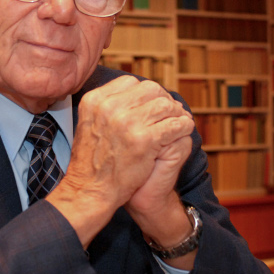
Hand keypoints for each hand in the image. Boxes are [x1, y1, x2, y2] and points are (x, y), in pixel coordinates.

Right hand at [47, 76, 193, 245]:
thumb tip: (133, 90)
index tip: (152, 104)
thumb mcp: (90, 122)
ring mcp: (127, 123)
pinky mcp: (144, 141)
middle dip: (163, 100)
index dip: (146, 92)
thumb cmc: (93, 160)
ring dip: (176, 113)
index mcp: (95, 100)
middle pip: (150, 89)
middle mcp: (109, 107)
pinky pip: (174, 125)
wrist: (90, 191)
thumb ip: (108, 105)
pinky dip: (183, 126)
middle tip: (170, 112)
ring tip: (179, 121)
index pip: (130, 82)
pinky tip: (183, 130)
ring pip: (165, 105)